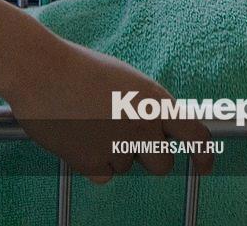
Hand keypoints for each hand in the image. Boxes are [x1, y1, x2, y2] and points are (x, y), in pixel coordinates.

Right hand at [4, 41, 213, 183]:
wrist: (41, 72)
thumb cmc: (81, 71)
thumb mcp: (128, 82)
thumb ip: (148, 106)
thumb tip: (159, 128)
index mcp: (156, 101)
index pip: (196, 134)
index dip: (204, 155)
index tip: (204, 166)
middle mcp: (144, 125)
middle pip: (162, 164)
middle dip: (149, 160)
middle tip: (127, 143)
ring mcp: (119, 146)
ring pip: (126, 167)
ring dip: (113, 155)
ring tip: (90, 125)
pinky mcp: (92, 162)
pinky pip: (102, 176)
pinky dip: (92, 164)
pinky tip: (78, 139)